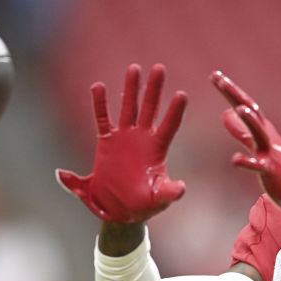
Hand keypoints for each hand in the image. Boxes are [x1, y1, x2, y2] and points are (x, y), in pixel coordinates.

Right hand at [56, 64, 187, 222]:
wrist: (120, 212)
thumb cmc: (143, 206)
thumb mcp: (158, 200)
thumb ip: (168, 193)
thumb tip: (181, 188)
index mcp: (157, 151)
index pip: (169, 126)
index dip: (175, 111)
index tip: (182, 94)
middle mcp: (142, 139)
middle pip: (150, 109)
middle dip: (154, 89)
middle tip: (159, 68)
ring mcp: (125, 138)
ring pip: (128, 108)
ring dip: (131, 89)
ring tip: (134, 68)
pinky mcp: (106, 142)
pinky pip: (103, 119)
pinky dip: (100, 104)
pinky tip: (98, 87)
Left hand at [212, 71, 280, 216]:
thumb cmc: (277, 164)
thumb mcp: (256, 143)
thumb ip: (240, 129)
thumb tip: (225, 113)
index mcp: (262, 128)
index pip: (244, 104)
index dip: (230, 91)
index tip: (216, 76)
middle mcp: (266, 136)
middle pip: (250, 111)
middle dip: (235, 95)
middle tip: (220, 80)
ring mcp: (269, 152)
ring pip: (259, 133)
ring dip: (250, 121)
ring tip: (239, 108)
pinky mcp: (270, 170)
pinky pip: (258, 165)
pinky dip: (247, 162)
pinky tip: (235, 160)